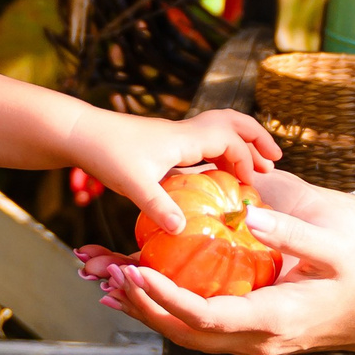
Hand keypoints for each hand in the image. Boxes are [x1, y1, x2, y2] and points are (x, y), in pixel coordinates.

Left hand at [69, 105, 279, 232]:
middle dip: (257, 140)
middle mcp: (185, 132)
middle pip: (233, 123)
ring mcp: (175, 135)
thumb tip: (182, 231)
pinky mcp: (165, 142)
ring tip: (253, 168)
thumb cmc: (106, 155)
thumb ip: (158, 207)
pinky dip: (221, 152)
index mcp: (185, 138)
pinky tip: (217, 174)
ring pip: (220, 129)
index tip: (253, 186)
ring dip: (240, 144)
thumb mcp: (132, 186)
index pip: (231, 141)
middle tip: (275, 161)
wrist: (80, 133)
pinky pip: (205, 141)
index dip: (247, 161)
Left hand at [86, 201, 354, 354]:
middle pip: (186, 334)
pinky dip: (170, 313)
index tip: (136, 273)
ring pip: (188, 338)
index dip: (166, 298)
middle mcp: (256, 342)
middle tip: (111, 278)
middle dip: (145, 308)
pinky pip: (201, 331)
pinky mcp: (248, 338)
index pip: (206, 316)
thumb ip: (290, 233)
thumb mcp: (333, 249)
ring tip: (114, 286)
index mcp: (273, 319)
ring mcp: (251, 345)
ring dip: (151, 314)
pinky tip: (148, 293)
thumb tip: (244, 213)